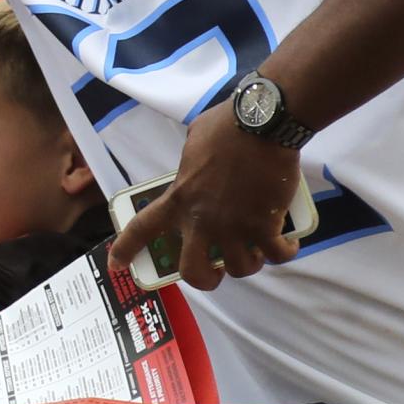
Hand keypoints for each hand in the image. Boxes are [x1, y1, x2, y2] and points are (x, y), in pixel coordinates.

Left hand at [109, 114, 304, 291]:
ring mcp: (234, 227)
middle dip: (205, 280)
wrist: (263, 123)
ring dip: (249, 263)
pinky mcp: (265, 225)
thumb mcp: (193, 144)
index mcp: (179, 199)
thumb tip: (198, 169)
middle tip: (216, 271)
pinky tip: (287, 243)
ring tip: (257, 250)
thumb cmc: (226, 126)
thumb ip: (190, 167)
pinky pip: (276, 255)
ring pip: (240, 268)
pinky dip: (284, 252)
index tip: (116, 266)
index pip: (142, 229)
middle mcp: (203, 221)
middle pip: (194, 271)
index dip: (126, 250)